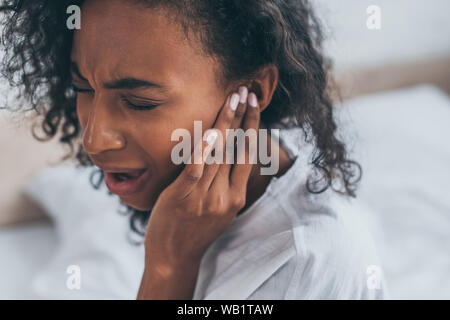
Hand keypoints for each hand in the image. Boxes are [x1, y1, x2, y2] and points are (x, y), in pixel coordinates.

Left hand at [144, 87, 259, 266]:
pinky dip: (204, 150)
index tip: (254, 106)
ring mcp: (205, 197)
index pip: (248, 155)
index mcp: (236, 197)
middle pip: (236, 149)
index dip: (252, 128)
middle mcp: (225, 195)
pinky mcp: (183, 197)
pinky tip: (211, 131)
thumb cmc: (194, 231)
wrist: (174, 258)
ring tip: (232, 99)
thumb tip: (228, 158)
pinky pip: (196, 170)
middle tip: (247, 91)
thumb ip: (226, 185)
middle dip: (243, 117)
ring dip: (227, 124)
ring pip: (219, 155)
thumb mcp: (218, 210)